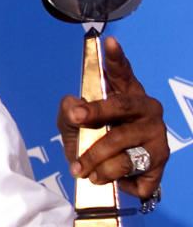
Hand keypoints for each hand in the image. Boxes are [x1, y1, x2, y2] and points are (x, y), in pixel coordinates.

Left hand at [56, 37, 167, 199]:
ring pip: (124, 150)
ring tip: (82, 171)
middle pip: (122, 108)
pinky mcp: (159, 166)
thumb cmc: (92, 139)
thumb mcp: (73, 124)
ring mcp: (157, 139)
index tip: (107, 42)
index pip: (123, 73)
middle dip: (96, 113)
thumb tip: (72, 104)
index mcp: (127, 96)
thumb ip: (68, 111)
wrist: (109, 173)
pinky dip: (117, 184)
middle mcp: (147, 113)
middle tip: (75, 119)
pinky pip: (135, 178)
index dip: (116, 58)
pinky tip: (114, 183)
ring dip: (97, 163)